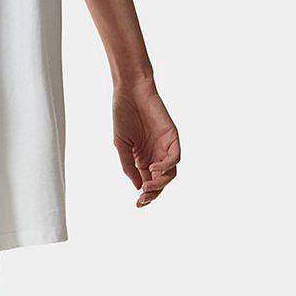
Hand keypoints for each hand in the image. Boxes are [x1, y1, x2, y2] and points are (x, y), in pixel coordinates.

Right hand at [112, 78, 179, 206]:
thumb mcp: (120, 144)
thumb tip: (137, 187)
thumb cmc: (123, 114)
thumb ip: (128, 165)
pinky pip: (175, 157)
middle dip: (153, 193)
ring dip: (161, 183)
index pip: (148, 182)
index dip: (146, 195)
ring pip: (170, 173)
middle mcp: (155, 154)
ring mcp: (165, 146)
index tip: (138, 204)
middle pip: (160, 181)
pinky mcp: (172, 137)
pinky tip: (154, 168)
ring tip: (148, 186)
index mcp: (142, 157)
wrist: (130, 91)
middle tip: (144, 199)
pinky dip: (167, 166)